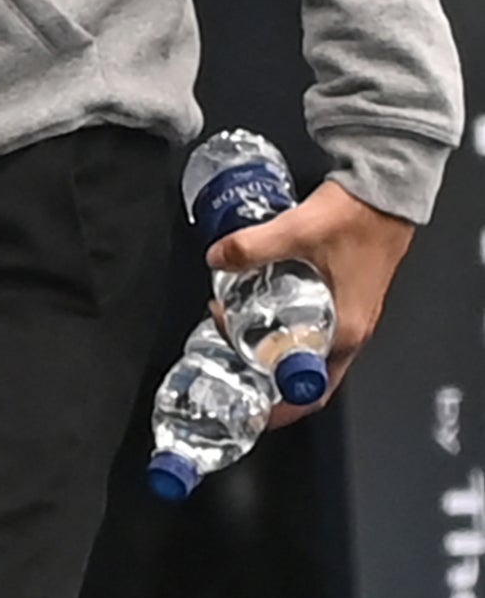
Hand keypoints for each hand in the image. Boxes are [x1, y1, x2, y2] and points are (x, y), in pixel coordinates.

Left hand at [211, 178, 415, 426]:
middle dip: (264, 368)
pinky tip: (255, 301)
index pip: (313, 388)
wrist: (382, 191)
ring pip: (304, 344)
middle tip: (227, 353)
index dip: (280, 403)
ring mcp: (347, 312)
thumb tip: (216, 258)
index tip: (249, 406)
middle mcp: (350, 329)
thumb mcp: (297, 232)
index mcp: (346, 330)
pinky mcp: (341, 293)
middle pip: (303, 369)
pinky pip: (309, 321)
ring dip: (269, 340)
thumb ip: (252, 246)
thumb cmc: (356, 218)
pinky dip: (281, 320)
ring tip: (233, 325)